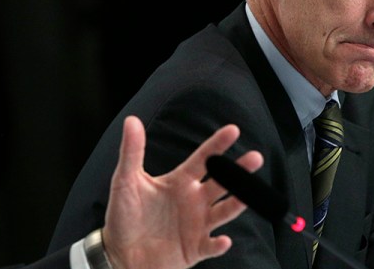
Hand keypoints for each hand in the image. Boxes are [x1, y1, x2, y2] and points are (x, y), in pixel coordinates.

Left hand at [102, 115, 262, 268]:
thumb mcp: (125, 180)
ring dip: (238, 203)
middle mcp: (193, 200)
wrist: (119, 253)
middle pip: (222, 182)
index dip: (217, 145)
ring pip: (224, 211)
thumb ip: (132, 151)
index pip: (203, 159)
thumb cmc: (123, 215)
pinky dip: (218, 244)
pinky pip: (211, 246)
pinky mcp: (194, 248)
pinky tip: (223, 240)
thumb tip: (131, 121)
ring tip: (251, 195)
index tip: (233, 130)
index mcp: (179, 181)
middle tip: (255, 158)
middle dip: (239, 170)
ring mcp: (197, 225)